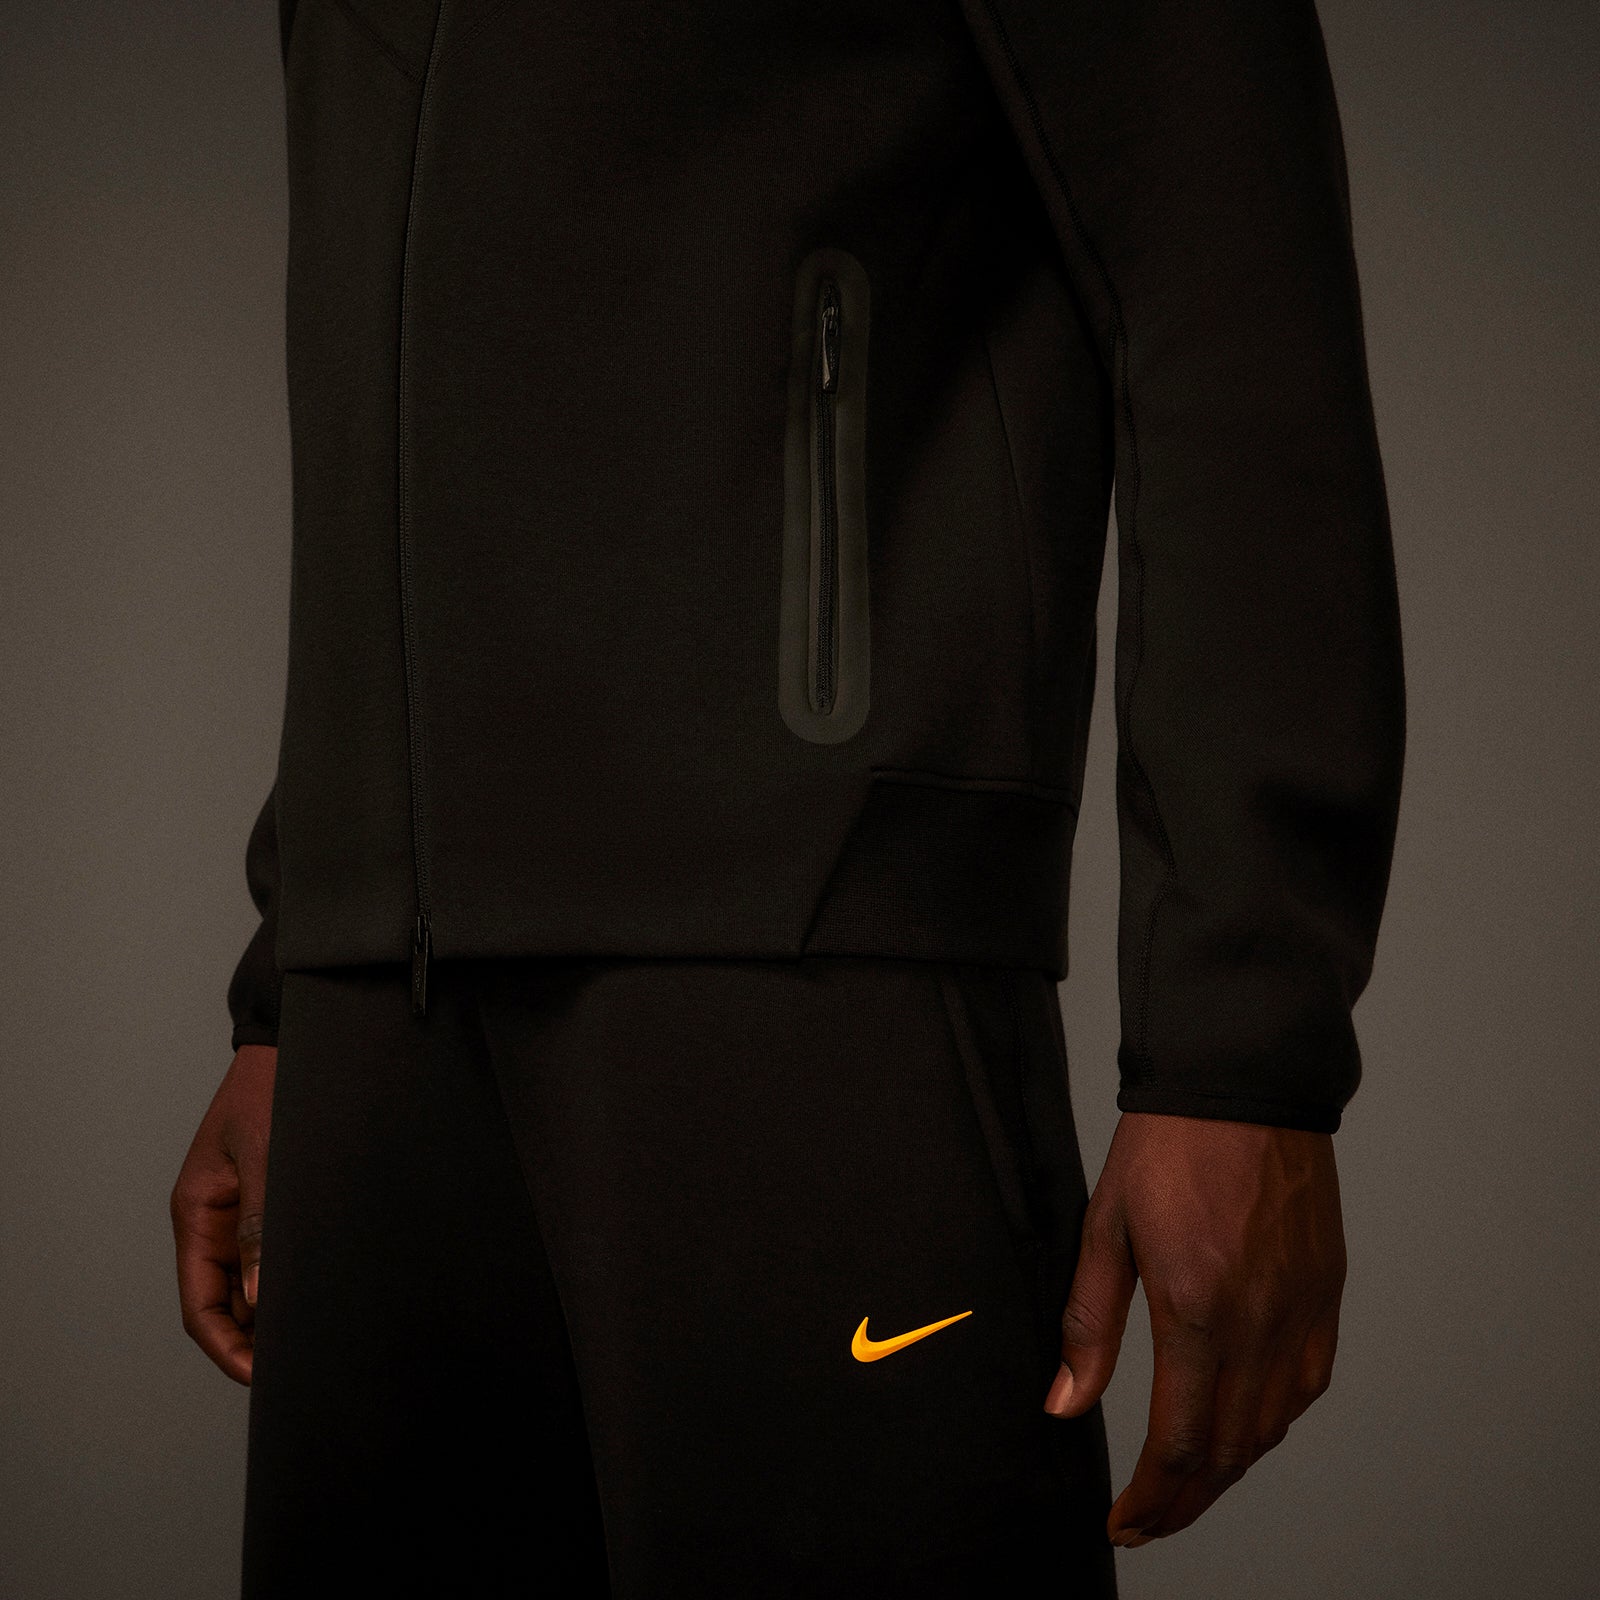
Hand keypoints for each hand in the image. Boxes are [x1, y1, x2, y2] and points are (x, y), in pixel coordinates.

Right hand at [169, 1044, 276, 1384]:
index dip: (225, 1347)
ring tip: (309, 1340)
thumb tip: (257, 1296)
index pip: (200, 1305)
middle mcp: (213, 1221)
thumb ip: (262, 1225)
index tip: (257, 1376)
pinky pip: (269, 1256)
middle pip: (222, 1304)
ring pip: (247, 1284)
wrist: (287, 1045)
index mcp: (197, 1214)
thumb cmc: (273, 1090)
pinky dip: (285, 1281)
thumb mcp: (267, 1156)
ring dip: (269, 1315)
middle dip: (251, 1340)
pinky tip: (314, 1295)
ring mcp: (240, 1213)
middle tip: (294, 1367)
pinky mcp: (267, 1203)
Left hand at [1044, 1111, 1345, 1545]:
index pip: (1180, 1442)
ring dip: (1229, 1470)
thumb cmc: (1167, 1146)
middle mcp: (1260, 1322)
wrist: (1241, 1083)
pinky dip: (1273, 1424)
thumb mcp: (1106, 1228)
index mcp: (1197, 1309)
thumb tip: (1065, 1406)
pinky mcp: (1326, 1292)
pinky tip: (1243, 1429)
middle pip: (1230, 1451)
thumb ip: (1089, 1325)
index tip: (1126, 1523)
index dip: (1153, 1499)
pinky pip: (1307, 1385)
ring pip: (1273, 1427)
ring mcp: (1302, 1310)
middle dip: (1187, 1501)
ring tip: (1187, 1486)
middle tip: (1150, 1521)